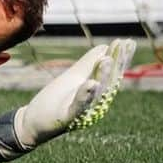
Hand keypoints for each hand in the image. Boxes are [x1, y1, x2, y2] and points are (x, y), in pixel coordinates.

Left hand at [0, 38, 134, 162]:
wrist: (34, 120)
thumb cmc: (56, 98)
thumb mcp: (73, 77)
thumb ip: (89, 63)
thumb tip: (104, 46)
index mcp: (97, 93)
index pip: (112, 74)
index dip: (120, 59)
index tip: (128, 41)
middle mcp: (94, 104)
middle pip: (109, 83)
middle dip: (116, 64)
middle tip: (122, 45)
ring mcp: (82, 112)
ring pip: (96, 94)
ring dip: (102, 76)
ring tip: (107, 59)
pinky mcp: (67, 119)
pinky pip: (78, 108)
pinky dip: (85, 96)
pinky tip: (91, 83)